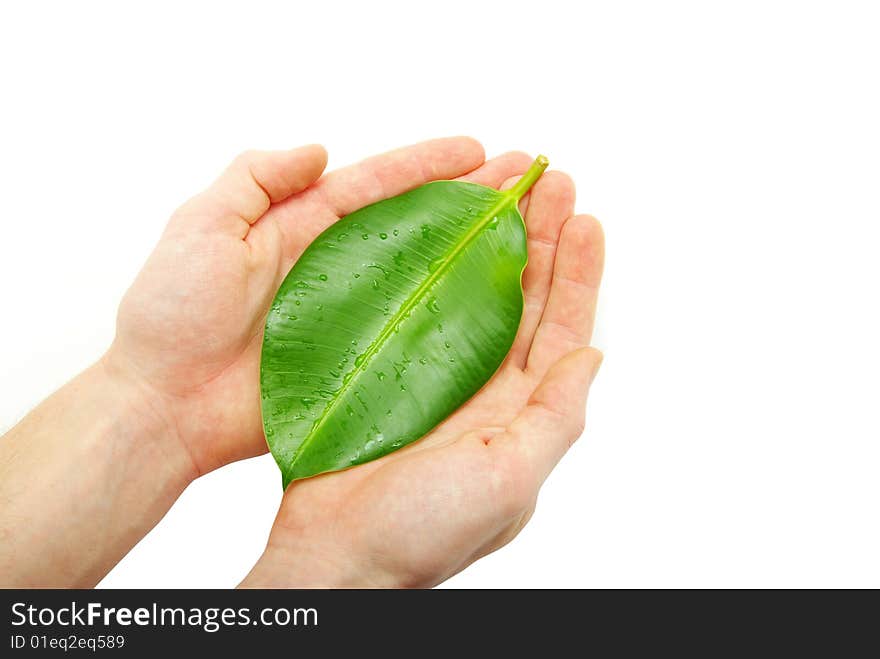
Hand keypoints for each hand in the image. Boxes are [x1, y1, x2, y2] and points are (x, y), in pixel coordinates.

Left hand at [109, 138, 488, 474]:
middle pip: (414, 227)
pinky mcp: (355, 364)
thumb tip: (317, 149)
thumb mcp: (201, 228)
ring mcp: (350, 318)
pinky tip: (492, 310)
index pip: (376, 187)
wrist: (164, 408)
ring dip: (471, 257)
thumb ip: (254, 179)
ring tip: (525, 236)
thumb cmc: (172, 317)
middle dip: (467, 202)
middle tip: (521, 186)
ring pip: (422, 280)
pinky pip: (410, 337)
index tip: (476, 151)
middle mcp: (336, 270)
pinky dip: (451, 322)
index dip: (425, 166)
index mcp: (302, 229)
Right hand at [241, 161, 603, 587]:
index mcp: (519, 412)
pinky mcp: (388, 375)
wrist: (336, 555)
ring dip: (490, 247)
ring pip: (472, 298)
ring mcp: (435, 379)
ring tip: (501, 193)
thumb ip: (556, 417)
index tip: (585, 218)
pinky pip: (418, 312)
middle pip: (521, 301)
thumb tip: (592, 355)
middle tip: (546, 182)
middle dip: (539, 241)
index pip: (558, 329)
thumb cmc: (422, 531)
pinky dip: (431, 274)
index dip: (577, 274)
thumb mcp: (509, 478)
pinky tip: (436, 238)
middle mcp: (484, 390)